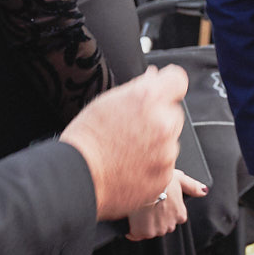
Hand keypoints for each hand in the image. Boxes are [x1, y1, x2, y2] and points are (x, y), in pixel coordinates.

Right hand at [60, 65, 187, 220]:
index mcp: (149, 98)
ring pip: (171, 139)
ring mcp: (167, 150)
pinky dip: (154, 164)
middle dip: (159, 118)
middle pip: (174, 112)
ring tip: (127, 150)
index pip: (177, 80)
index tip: (163, 91)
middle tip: (132, 129)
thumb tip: (155, 76)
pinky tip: (131, 165)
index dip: (168, 85)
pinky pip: (166, 163)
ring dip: (158, 142)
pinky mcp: (166, 174)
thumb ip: (139, 87)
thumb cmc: (86, 140)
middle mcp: (163, 122)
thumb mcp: (107, 102)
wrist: (76, 178)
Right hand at [126, 169, 206, 240]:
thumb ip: (193, 187)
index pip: (175, 219)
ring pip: (149, 231)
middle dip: (155, 220)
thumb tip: (204, 191)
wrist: (143, 184)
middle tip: (149, 207)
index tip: (160, 205)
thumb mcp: (181, 179)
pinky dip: (133, 229)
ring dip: (144, 225)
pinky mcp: (142, 233)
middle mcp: (171, 225)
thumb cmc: (162, 180)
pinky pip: (135, 235)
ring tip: (140, 211)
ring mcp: (156, 230)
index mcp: (180, 215)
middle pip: (161, 227)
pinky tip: (132, 218)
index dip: (166, 212)